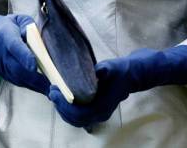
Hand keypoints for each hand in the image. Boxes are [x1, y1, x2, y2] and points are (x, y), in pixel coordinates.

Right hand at [0, 14, 49, 94]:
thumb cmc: (11, 26)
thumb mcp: (20, 20)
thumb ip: (30, 28)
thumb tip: (40, 40)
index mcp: (5, 35)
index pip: (15, 47)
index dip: (24, 57)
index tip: (34, 66)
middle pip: (17, 68)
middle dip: (34, 78)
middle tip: (51, 85)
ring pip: (17, 78)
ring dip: (34, 85)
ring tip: (51, 89)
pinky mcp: (2, 74)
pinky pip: (17, 81)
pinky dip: (30, 86)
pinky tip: (43, 87)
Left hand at [50, 45, 186, 126]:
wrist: (135, 74)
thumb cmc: (123, 70)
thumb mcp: (114, 67)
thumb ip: (106, 70)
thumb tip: (100, 71)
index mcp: (103, 106)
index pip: (79, 113)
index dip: (64, 105)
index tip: (55, 90)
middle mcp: (99, 113)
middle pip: (74, 119)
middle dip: (60, 106)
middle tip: (51, 91)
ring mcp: (98, 113)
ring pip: (75, 118)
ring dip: (63, 107)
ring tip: (55, 92)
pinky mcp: (95, 108)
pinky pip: (79, 113)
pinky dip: (68, 106)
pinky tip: (64, 95)